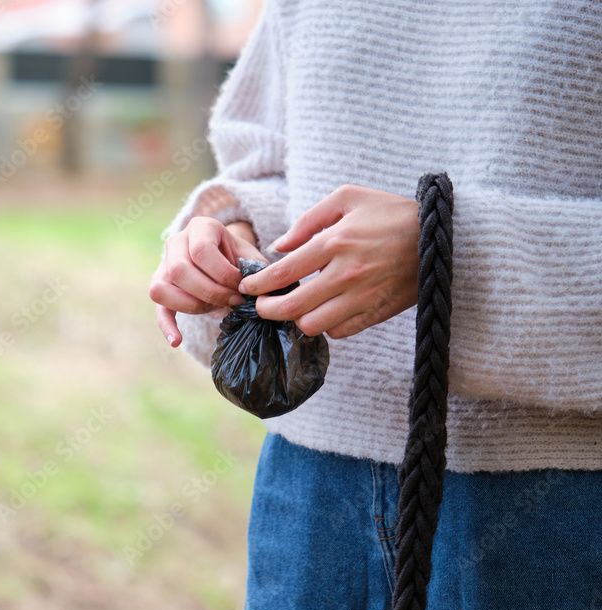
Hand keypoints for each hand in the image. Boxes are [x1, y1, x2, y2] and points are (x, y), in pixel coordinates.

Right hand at [150, 217, 266, 346]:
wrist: (226, 259)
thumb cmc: (240, 258)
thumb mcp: (251, 257)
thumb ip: (256, 271)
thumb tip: (260, 292)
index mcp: (201, 227)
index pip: (201, 250)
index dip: (223, 274)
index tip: (242, 287)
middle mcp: (177, 242)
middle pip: (179, 270)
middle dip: (210, 292)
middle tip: (233, 302)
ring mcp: (164, 265)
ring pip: (161, 289)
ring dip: (191, 305)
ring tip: (214, 309)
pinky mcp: (161, 287)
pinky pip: (158, 308)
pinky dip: (167, 326)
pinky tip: (177, 340)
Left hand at [239, 184, 418, 338]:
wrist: (441, 236)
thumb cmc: (390, 212)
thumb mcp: (348, 198)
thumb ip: (308, 220)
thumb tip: (279, 246)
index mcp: (335, 242)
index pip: (282, 273)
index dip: (258, 285)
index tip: (247, 288)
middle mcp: (346, 274)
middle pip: (291, 308)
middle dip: (268, 310)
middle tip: (262, 306)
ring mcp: (363, 297)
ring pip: (313, 325)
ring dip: (297, 320)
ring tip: (294, 308)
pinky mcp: (377, 312)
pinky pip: (340, 332)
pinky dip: (325, 326)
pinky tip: (322, 312)